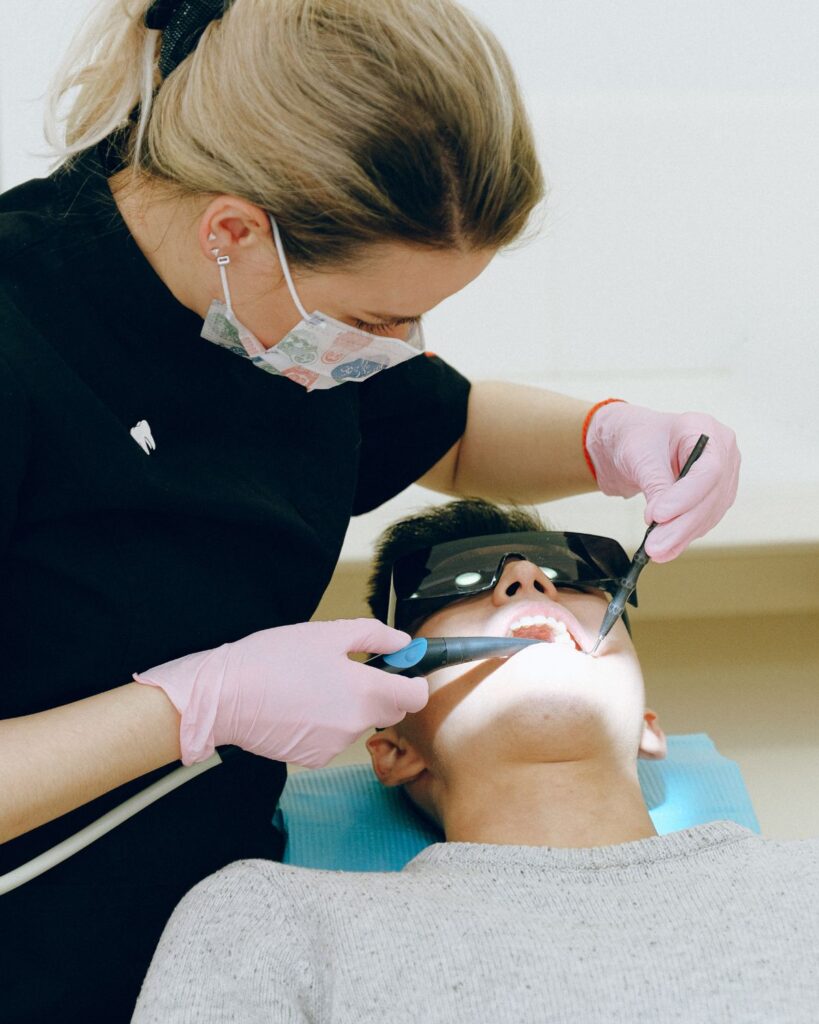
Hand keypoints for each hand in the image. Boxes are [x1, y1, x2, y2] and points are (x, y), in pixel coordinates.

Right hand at [134, 619, 427, 767]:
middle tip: (351, 671)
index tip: (402, 670)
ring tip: (312, 685)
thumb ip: (373, 636)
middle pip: (389, 711)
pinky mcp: (314, 758)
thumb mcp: (326, 634)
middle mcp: (356, 723)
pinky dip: (324, 724)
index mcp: (364, 691)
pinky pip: (333, 738)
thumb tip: (403, 643)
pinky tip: (298, 706)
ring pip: (358, 723)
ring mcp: (335, 745)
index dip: (413, 681)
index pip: (416, 696)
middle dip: (381, 693)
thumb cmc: (272, 660)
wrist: (224, 697)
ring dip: (348, 707)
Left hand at [584, 402, 739, 561]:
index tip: (658, 515)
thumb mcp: (639, 455)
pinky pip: (703, 521)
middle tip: (655, 545)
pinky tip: (666, 548)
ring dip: (682, 536)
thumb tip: (662, 520)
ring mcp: (722, 476)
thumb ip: (655, 485)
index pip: (708, 470)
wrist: (631, 446)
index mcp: (705, 428)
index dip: (685, 497)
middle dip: (681, 524)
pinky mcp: (714, 497)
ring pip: (709, 513)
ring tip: (655, 550)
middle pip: (711, 495)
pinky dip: (683, 537)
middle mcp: (722, 452)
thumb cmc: (635, 438)